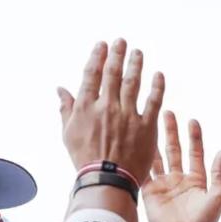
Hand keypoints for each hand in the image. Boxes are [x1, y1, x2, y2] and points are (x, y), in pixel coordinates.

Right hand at [57, 39, 165, 181]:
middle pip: (113, 74)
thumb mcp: (68, 133)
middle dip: (118, 55)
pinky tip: (159, 75)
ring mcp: (128, 116)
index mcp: (87, 107)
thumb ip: (66, 108)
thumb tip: (60, 88)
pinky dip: (157, 87)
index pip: (92, 74)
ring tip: (139, 53)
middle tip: (123, 42)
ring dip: (137, 65)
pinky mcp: (146, 127)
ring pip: (133, 83)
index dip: (98, 56)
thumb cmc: (84, 158)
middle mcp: (107, 107)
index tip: (103, 45)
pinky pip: (154, 102)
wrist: (107, 179)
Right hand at [144, 112, 220, 221]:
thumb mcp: (218, 197)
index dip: (194, 137)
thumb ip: (219, 175)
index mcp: (197, 179)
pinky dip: (141, 159)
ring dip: (154, 141)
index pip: (195, 153)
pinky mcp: (150, 191)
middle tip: (167, 112)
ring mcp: (164, 184)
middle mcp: (179, 179)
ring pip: (158, 157)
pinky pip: (145, 172)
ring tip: (148, 122)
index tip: (192, 120)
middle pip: (175, 150)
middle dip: (172, 131)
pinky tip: (135, 144)